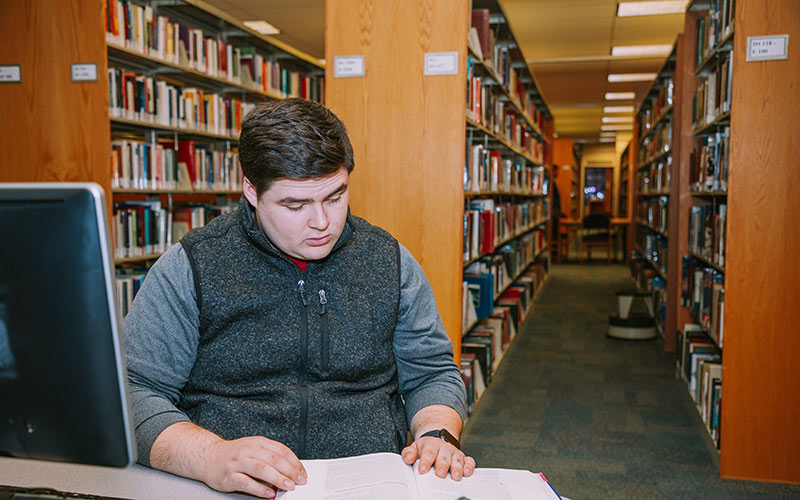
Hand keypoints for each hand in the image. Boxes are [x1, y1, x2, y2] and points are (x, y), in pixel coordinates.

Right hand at [151, 423, 307, 498]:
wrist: (208, 456)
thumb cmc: (235, 455)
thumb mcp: (254, 449)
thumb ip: (270, 457)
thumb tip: (291, 471)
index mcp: (257, 442)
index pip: (281, 450)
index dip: (294, 462)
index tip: (302, 472)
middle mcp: (248, 450)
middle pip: (273, 459)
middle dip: (289, 471)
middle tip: (299, 481)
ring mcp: (238, 462)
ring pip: (261, 469)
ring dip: (278, 478)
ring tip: (288, 486)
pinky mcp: (229, 476)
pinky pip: (246, 483)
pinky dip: (260, 489)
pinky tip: (269, 493)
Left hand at [401, 437, 475, 480]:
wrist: (437, 440)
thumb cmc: (426, 449)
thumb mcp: (415, 448)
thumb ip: (409, 453)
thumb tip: (408, 458)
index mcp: (431, 445)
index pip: (428, 452)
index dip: (426, 461)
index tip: (422, 470)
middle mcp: (444, 448)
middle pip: (444, 457)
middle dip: (442, 465)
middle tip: (440, 474)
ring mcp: (455, 453)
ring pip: (457, 460)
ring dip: (457, 468)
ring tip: (456, 476)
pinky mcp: (464, 459)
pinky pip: (469, 461)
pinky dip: (469, 467)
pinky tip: (467, 472)